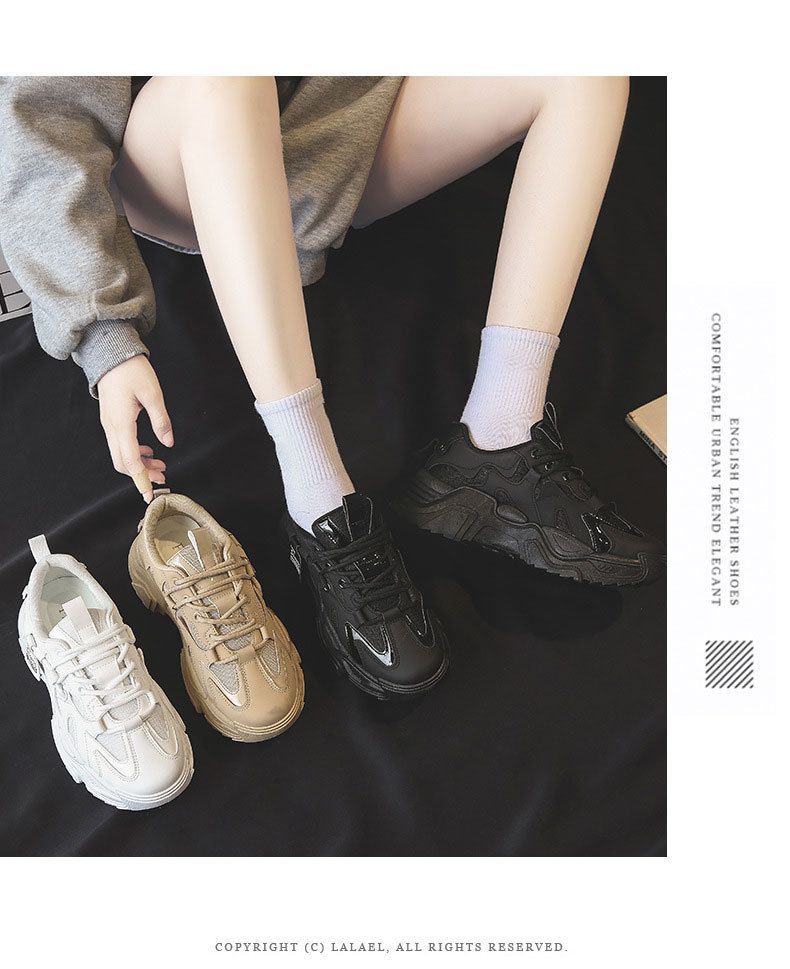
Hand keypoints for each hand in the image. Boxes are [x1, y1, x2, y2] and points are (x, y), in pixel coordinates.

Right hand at [97, 355, 172, 501]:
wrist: (110, 353)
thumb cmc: (131, 370)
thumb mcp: (153, 393)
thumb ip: (161, 420)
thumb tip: (168, 442)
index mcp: (122, 424)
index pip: (131, 461)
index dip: (141, 479)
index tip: (150, 494)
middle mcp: (111, 428)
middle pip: (123, 463)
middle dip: (142, 474)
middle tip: (164, 476)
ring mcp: (108, 425)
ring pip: (121, 455)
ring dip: (140, 464)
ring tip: (160, 464)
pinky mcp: (110, 420)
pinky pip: (120, 445)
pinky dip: (134, 453)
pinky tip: (149, 449)